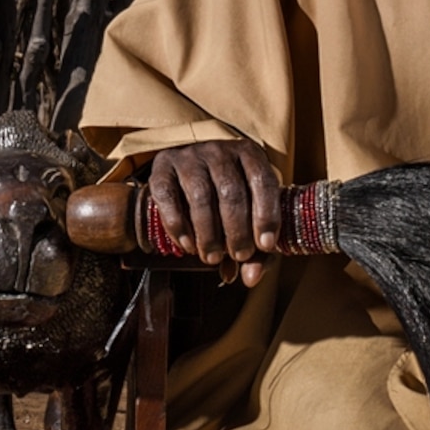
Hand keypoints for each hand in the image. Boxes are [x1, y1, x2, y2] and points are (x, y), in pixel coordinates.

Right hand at [145, 140, 281, 279]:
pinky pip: (168, 197)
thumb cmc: (227, 195)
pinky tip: (187, 245)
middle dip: (237, 231)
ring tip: (212, 258)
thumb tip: (250, 279)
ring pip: (200, 196)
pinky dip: (178, 225)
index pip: (263, 182)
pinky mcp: (162, 167)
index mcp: (250, 154)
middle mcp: (219, 151)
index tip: (265, 245)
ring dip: (208, 233)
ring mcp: (189, 157)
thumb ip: (255, 246)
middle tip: (238, 256)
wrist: (188, 166)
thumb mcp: (249, 212)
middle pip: (231, 192)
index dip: (266, 215)